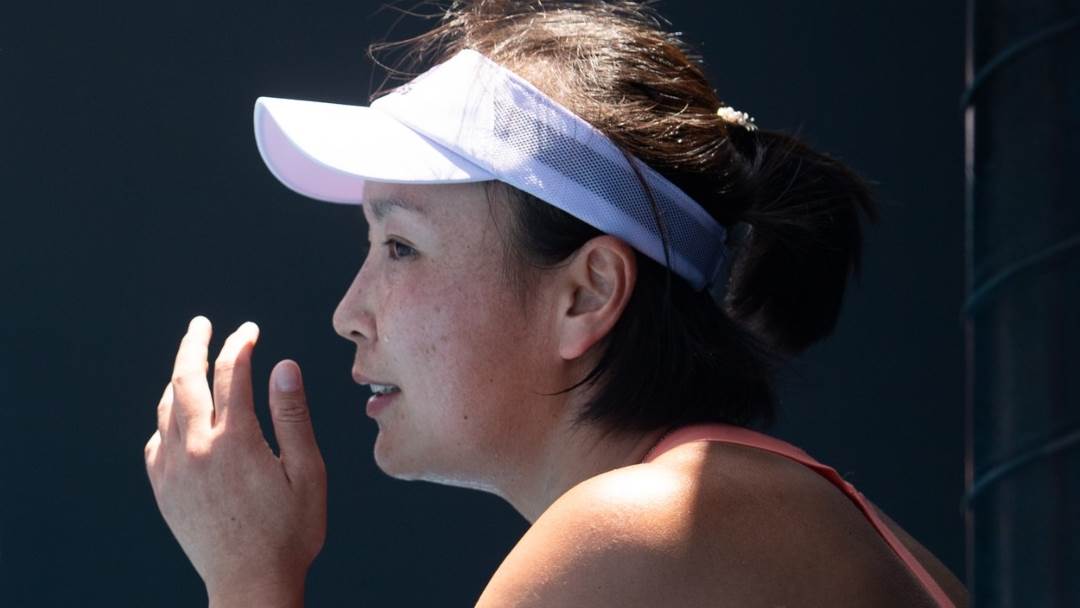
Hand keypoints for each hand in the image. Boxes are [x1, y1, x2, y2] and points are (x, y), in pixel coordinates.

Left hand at [144, 316, 326, 600]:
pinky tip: (177, 418)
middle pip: (186, 379)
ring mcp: (175, 470)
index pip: (232, 373)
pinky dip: (166, 419)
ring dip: (178, 378)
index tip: (250, 329)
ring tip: (190, 363)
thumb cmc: (290, 532)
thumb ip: (292, 415)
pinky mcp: (164, 491)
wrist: (250, 584)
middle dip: (194, 344)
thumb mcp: (307, 472)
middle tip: (202, 324)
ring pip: (167, 408)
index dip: (241, 344)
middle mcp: (197, 448)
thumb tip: (283, 366)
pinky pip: (155, 442)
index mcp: (235, 440)